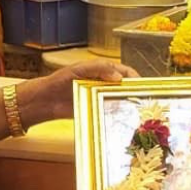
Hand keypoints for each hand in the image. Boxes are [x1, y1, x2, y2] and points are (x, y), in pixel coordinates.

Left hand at [22, 60, 136, 122]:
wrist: (45, 100)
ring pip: (118, 100)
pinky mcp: (95, 110)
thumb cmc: (61, 80)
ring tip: (137, 113)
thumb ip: (99, 69)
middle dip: (135, 93)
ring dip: (127, 105)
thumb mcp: (79, 69)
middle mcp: (104, 83)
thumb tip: (120, 78)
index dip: (136, 78)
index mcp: (103, 70)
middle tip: (144, 102)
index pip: (125, 72)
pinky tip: (123, 120)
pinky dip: (116, 115)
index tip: (145, 87)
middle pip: (125, 87)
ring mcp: (100, 97)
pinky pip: (109, 112)